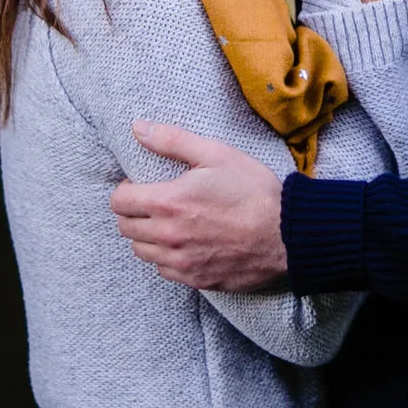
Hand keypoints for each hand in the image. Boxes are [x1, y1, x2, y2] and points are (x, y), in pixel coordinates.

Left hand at [110, 122, 287, 291]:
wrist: (287, 234)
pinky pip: (164, 270)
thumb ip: (172, 140)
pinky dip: (166, 257)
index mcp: (169, 202)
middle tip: (153, 202)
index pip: (119, 202)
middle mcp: (169, 236)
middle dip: (133, 212)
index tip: (141, 185)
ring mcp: (182, 262)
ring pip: (142, 251)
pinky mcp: (196, 280)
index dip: (126, 190)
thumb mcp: (216, 154)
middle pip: (126, 228)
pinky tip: (184, 244)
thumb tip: (138, 128)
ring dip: (147, 236)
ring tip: (167, 222)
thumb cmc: (254, 191)